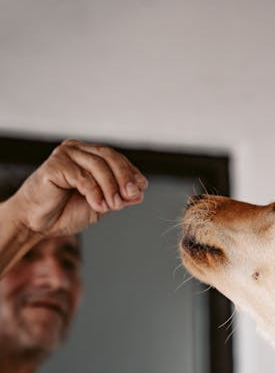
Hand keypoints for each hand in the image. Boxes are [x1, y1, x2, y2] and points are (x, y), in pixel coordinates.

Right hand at [8, 139, 147, 236]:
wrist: (36, 222)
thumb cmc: (64, 212)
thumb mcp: (100, 206)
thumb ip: (118, 198)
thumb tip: (140, 192)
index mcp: (89, 156)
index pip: (116, 158)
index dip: (131, 173)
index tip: (140, 190)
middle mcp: (78, 150)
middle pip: (110, 157)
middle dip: (124, 177)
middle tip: (131, 195)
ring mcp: (66, 154)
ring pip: (98, 165)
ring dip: (110, 187)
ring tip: (113, 206)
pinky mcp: (55, 164)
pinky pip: (82, 176)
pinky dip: (94, 192)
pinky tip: (98, 205)